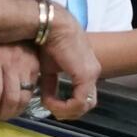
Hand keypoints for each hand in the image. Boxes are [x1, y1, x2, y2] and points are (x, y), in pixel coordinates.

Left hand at [0, 42, 41, 120]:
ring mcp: (27, 67)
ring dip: (16, 110)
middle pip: (10, 97)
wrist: (25, 21)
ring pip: (24, 96)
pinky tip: (20, 104)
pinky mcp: (36, 68)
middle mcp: (12, 64)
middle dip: (4, 112)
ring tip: (9, 115)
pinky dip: (26, 100)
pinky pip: (33, 88)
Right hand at [37, 5, 102, 120]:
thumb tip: (44, 98)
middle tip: (52, 110)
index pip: (84, 96)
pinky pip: (78, 101)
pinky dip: (63, 106)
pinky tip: (49, 101)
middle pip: (88, 103)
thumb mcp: (47, 68)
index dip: (68, 105)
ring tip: (49, 105)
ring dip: (65, 111)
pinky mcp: (86, 75)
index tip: (49, 103)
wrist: (50, 25)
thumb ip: (49, 83)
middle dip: (68, 112)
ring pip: (85, 105)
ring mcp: (91, 74)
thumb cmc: (46, 42)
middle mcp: (92, 72)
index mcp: (85, 69)